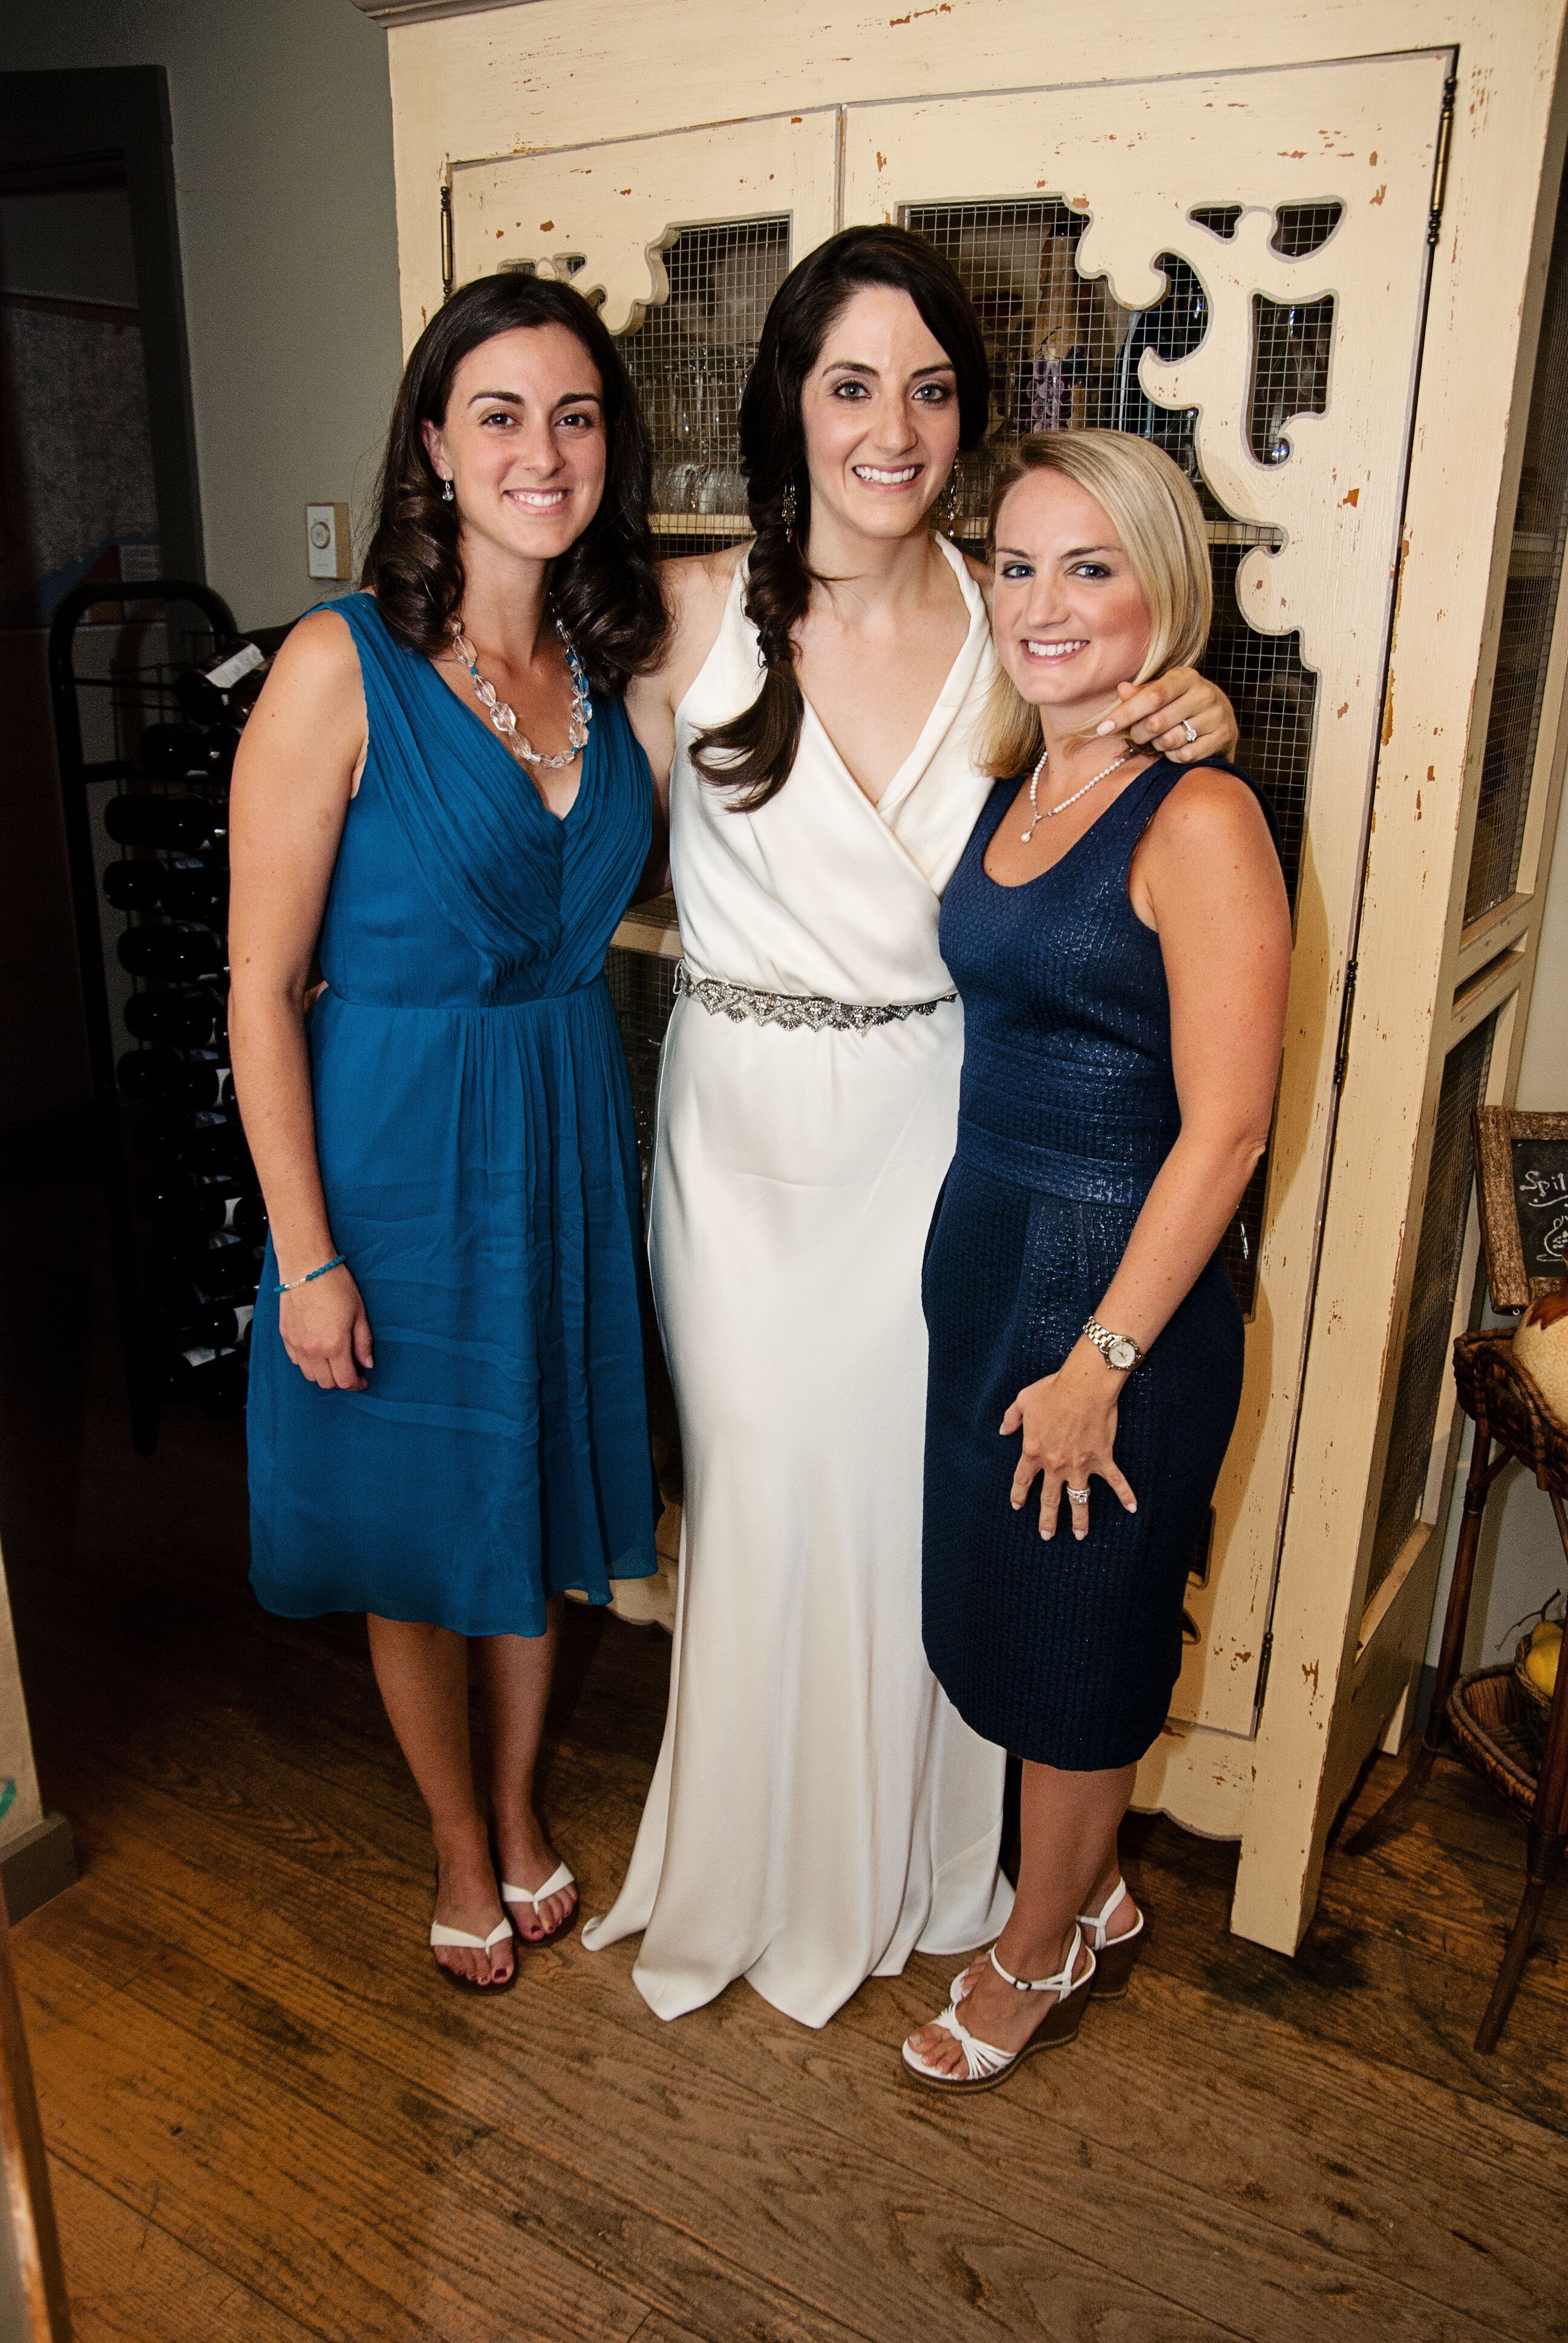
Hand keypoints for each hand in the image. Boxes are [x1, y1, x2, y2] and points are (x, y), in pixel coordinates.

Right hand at [279, 1263, 372, 1390]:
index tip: (363, 1381)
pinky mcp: (285, 1336)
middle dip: (341, 1381)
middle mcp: (312, 1350)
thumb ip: (363, 1342)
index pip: (345, 1381)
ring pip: (309, 1375)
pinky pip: (296, 1361)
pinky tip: (318, 1352)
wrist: (306, 1266)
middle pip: (326, 1383)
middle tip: (351, 1370)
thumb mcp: (359, 1313)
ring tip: (334, 1361)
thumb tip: (367, 1363)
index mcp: (334, 1345)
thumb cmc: (334, 1284)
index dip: (356, 1385)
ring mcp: (296, 1344)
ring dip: (323, 1374)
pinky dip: (308, 1363)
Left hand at [1001, 1340, 1138, 1541]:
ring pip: (1079, 1499)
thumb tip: (1003, 1431)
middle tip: (1047, 1535)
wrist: (1083, 1386)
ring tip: (1080, 1535)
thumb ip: (1011, 1418)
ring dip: (1080, 1519)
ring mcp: (1079, 1464)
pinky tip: (1132, 1508)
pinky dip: (1126, 1495)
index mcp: (1033, 1450)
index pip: (1022, 1479)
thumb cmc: (1053, 1390)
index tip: (1017, 1506)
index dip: (1019, 1494)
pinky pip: (1115, 1481)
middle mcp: (1055, 1464)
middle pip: (1049, 1498)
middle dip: (1047, 1519)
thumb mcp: (1024, 1400)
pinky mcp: (1101, 1458)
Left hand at [1100, 668, 1236, 761]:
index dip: (1125, 714)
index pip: (1152, 697)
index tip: (1104, 728)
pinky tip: (1176, 747)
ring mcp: (1216, 715)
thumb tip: (1122, 689)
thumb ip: (1140, 694)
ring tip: (1161, 738)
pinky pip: (1186, 755)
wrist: (1219, 715)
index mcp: (1185, 677)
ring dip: (1158, 745)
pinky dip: (1174, 756)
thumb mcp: (1161, 692)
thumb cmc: (1180, 702)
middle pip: (1157, 723)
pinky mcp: (1223, 736)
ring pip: (1170, 741)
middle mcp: (1204, 694)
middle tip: (1138, 735)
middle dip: (1139, 733)